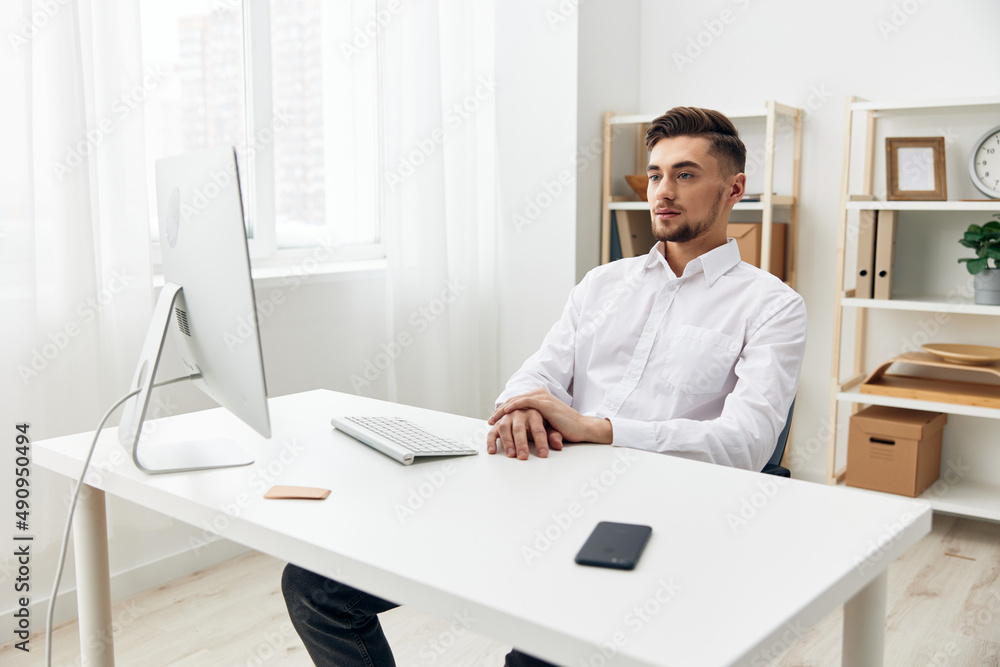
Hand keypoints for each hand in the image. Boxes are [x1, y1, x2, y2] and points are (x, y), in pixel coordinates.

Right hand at [487, 407, 563, 459]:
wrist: (528, 409)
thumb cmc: (540, 420)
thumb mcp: (550, 426)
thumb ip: (554, 435)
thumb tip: (558, 444)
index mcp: (534, 412)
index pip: (538, 428)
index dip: (541, 442)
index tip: (543, 454)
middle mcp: (519, 413)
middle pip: (520, 428)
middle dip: (521, 443)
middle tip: (524, 456)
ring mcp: (508, 417)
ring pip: (504, 428)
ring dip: (507, 442)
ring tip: (511, 455)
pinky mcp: (499, 423)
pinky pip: (493, 431)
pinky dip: (491, 441)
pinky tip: (492, 451)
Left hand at [489, 388, 612, 444]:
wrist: (581, 428)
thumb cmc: (565, 428)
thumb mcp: (545, 424)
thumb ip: (533, 423)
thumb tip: (519, 431)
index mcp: (540, 398)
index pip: (517, 402)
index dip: (504, 410)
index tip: (494, 420)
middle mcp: (540, 394)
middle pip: (514, 400)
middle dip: (500, 411)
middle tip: (490, 420)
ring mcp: (542, 397)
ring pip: (517, 401)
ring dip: (503, 410)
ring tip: (493, 418)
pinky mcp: (545, 403)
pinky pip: (525, 402)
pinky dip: (514, 406)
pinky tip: (506, 412)